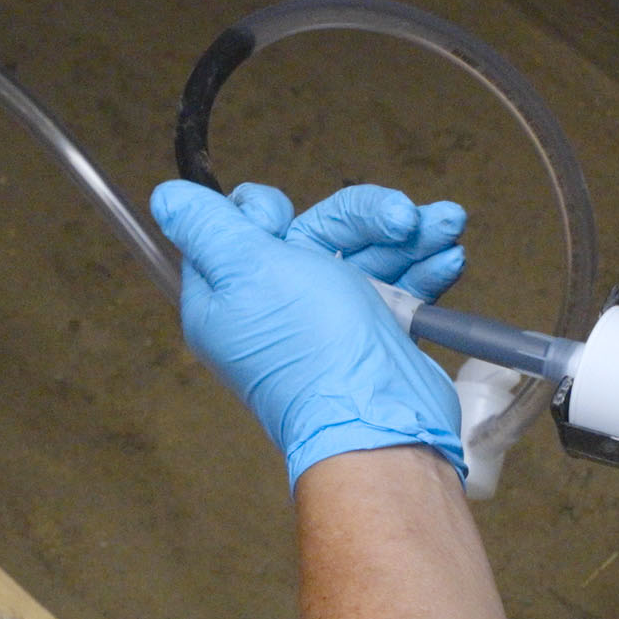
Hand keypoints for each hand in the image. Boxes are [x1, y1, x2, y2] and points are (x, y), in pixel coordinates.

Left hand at [150, 179, 468, 484]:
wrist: (382, 421)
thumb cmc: (314, 351)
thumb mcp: (247, 270)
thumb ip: (207, 228)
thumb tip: (169, 197)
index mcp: (231, 293)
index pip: (243, 224)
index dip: (270, 212)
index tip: (286, 228)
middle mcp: (276, 303)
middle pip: (316, 229)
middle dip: (369, 215)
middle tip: (403, 219)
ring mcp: (326, 318)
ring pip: (364, 250)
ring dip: (410, 233)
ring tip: (449, 226)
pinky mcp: (371, 332)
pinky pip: (394, 282)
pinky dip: (422, 266)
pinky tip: (449, 257)